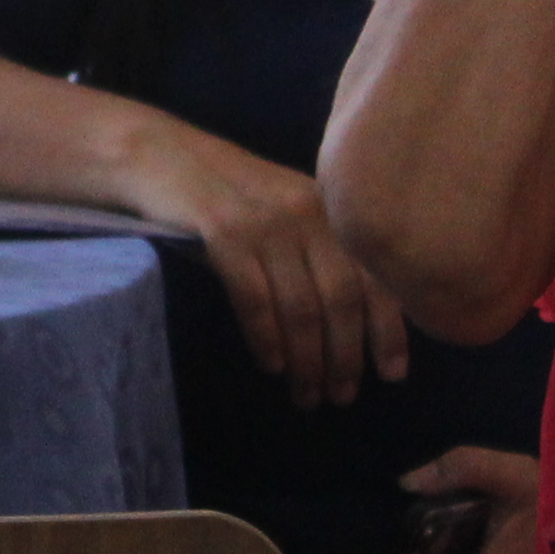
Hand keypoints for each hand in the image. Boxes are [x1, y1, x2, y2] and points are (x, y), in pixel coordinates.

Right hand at [189, 149, 413, 406]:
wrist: (162, 156)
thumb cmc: (227, 194)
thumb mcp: (286, 212)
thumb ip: (320, 250)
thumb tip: (355, 323)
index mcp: (330, 209)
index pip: (374, 275)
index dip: (388, 329)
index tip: (392, 374)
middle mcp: (306, 211)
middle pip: (340, 298)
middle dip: (345, 356)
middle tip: (340, 397)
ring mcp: (264, 220)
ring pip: (300, 305)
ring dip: (307, 359)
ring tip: (306, 395)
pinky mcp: (221, 230)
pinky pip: (253, 297)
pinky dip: (265, 337)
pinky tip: (270, 366)